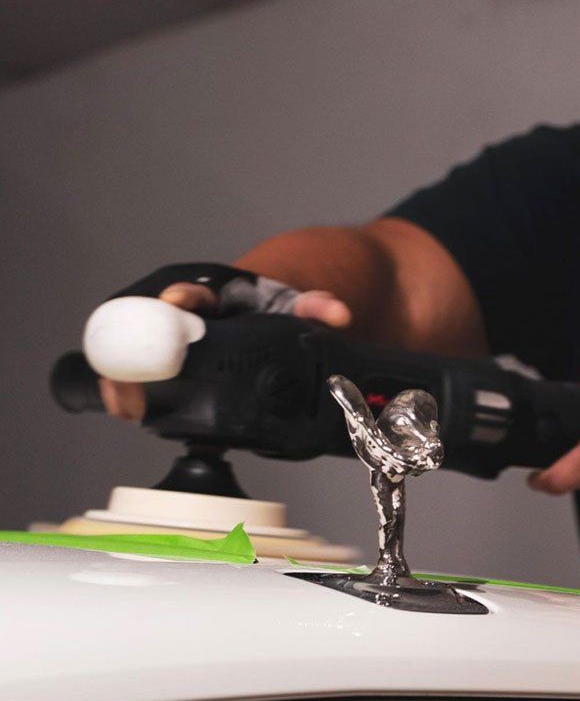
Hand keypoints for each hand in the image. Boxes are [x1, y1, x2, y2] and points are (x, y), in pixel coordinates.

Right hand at [100, 279, 351, 421]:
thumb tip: (339, 314)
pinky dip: (135, 387)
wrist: (259, 307)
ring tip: (120, 402)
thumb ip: (315, 307)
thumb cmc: (272, 305)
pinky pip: (146, 370)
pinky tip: (126, 409)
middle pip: (151, 320)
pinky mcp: (171, 357)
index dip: (184, 296)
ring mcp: (174, 334)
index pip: (196, 292)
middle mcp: (186, 310)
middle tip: (126, 374)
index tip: (175, 300)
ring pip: (139, 346)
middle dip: (137, 344)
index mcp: (216, 293)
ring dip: (126, 373)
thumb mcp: (294, 305)